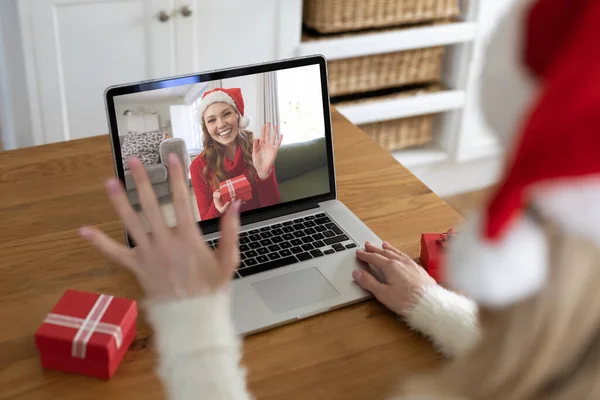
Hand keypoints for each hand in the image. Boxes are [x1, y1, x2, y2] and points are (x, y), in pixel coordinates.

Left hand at [78, 154, 241, 299]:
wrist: (192, 317)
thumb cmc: (211, 289)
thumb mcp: (228, 260)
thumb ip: (231, 230)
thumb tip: (235, 205)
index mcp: (188, 238)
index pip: (182, 200)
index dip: (177, 177)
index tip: (172, 158)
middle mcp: (165, 242)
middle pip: (152, 205)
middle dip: (143, 181)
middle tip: (133, 161)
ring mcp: (149, 254)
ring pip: (131, 223)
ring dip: (120, 201)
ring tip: (111, 181)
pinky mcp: (137, 267)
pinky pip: (116, 254)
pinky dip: (100, 243)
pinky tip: (84, 231)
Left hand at [252, 123, 282, 179]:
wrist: (262, 169)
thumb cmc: (257, 162)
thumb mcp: (254, 153)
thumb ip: (255, 146)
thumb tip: (255, 138)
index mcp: (260, 145)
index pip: (262, 135)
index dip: (262, 130)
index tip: (263, 124)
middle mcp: (266, 145)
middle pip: (267, 135)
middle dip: (268, 129)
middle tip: (269, 122)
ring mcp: (271, 147)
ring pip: (273, 138)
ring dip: (274, 132)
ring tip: (275, 126)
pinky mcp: (274, 151)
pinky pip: (278, 144)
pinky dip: (280, 139)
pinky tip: (281, 135)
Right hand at [354, 241, 436, 316]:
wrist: (429, 304)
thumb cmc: (406, 301)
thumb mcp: (383, 294)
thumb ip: (369, 282)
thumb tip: (357, 273)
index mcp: (390, 267)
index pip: (374, 258)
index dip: (365, 256)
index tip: (359, 253)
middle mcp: (401, 262)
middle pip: (385, 253)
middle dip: (375, 249)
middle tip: (368, 245)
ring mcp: (411, 264)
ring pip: (397, 253)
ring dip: (388, 249)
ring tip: (384, 245)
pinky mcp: (419, 269)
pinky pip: (406, 256)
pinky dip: (399, 253)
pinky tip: (401, 255)